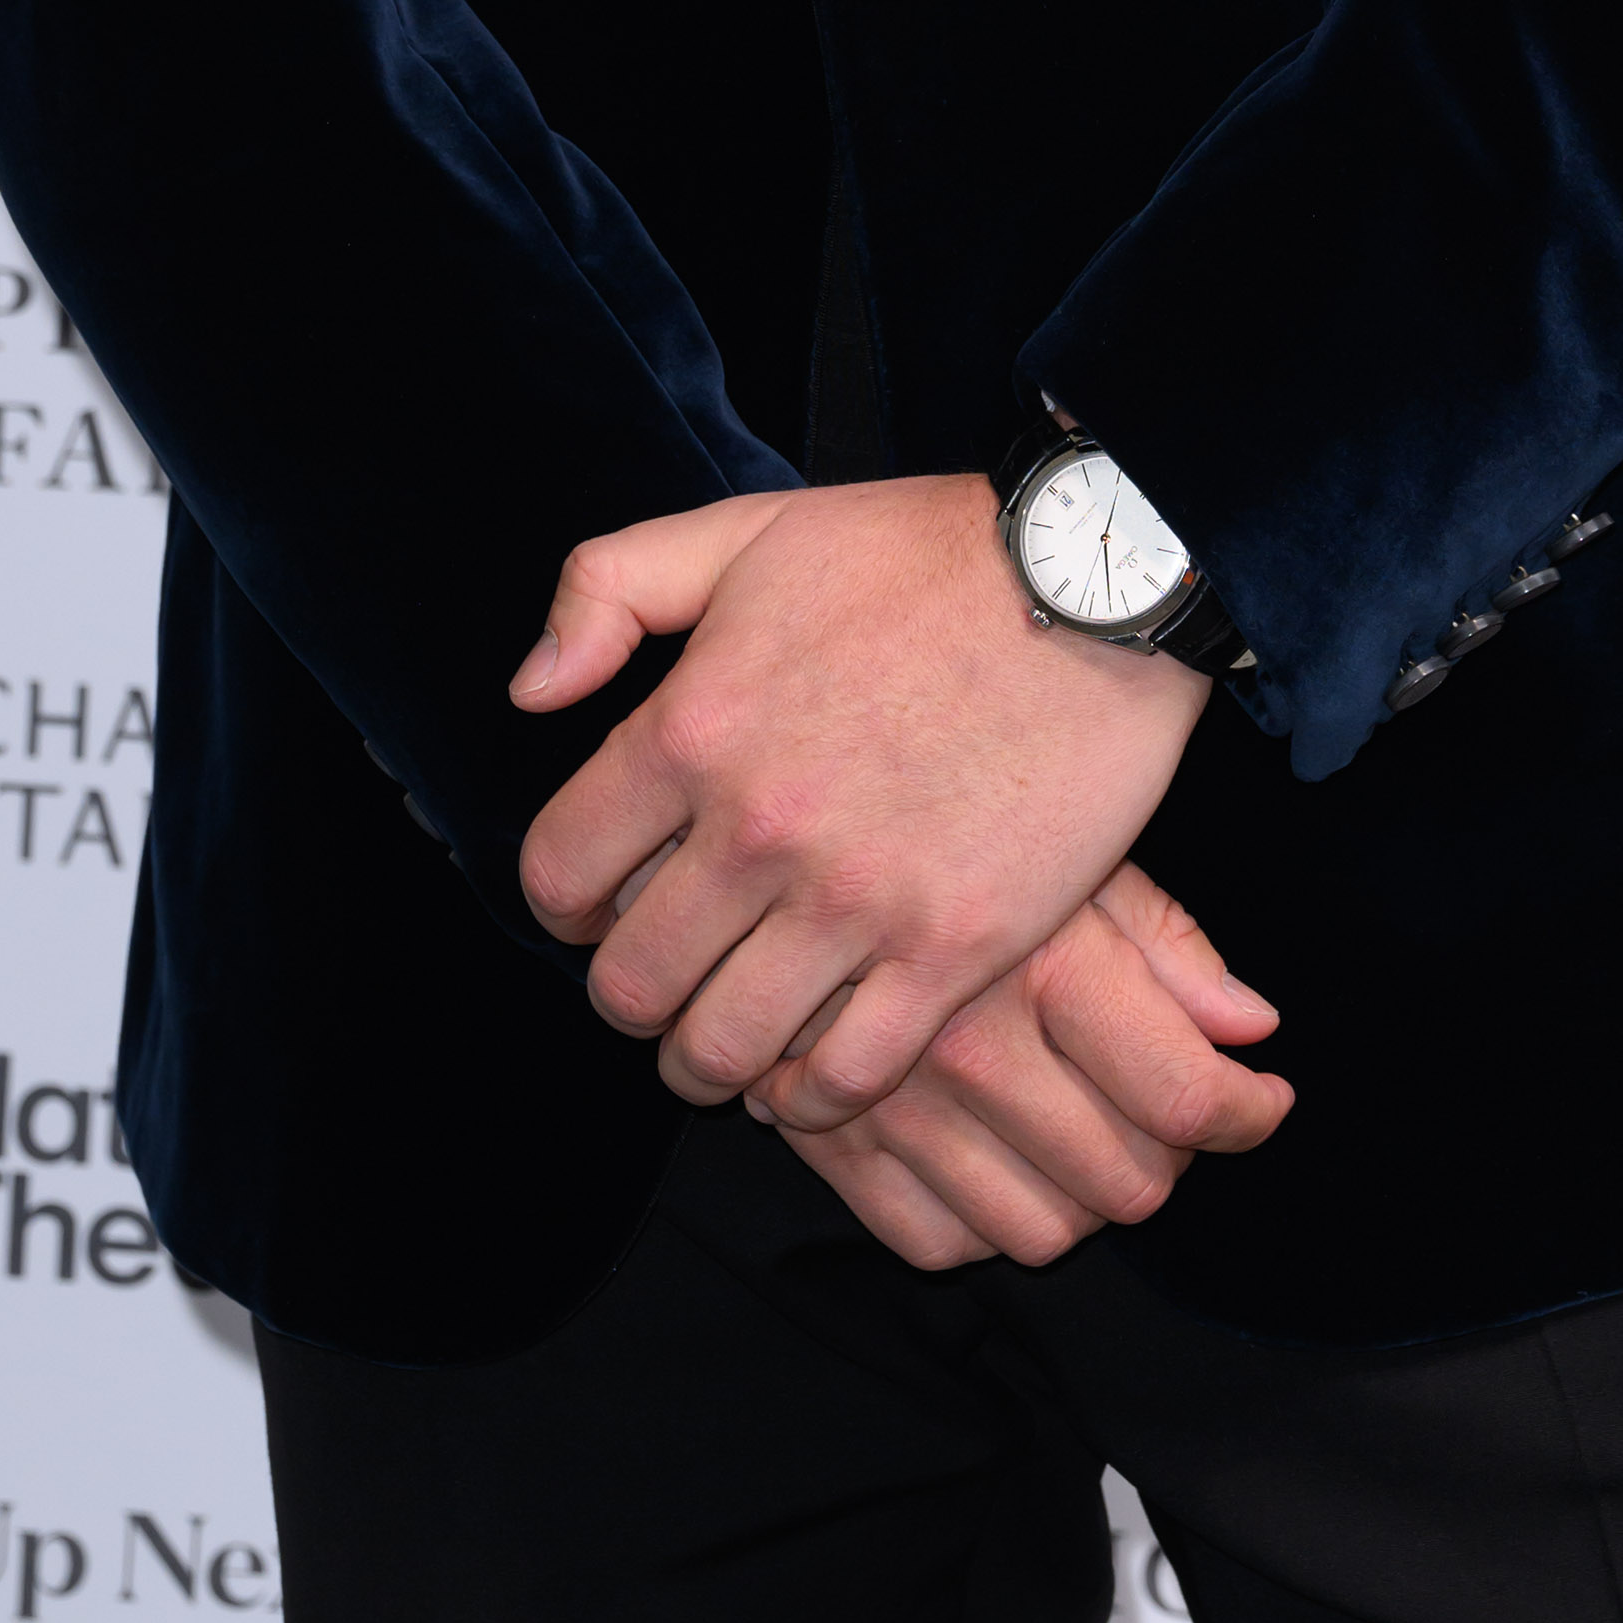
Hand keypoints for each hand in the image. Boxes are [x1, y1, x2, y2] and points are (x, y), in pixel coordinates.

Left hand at [513, 475, 1210, 1115]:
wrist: (1092, 582)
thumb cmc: (918, 553)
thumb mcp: (744, 529)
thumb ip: (608, 589)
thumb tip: (530, 693)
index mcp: (692, 728)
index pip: (557, 873)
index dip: (563, 903)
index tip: (599, 902)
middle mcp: (757, 828)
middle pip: (629, 988)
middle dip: (631, 995)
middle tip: (668, 978)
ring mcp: (855, 901)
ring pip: (720, 1052)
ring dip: (708, 1057)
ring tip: (733, 1031)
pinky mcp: (951, 952)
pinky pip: (841, 1080)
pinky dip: (809, 1093)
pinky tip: (813, 1059)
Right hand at [763, 860, 1294, 1274]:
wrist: (767, 817)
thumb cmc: (941, 814)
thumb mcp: (1068, 839)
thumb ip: (1165, 942)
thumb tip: (1253, 1029)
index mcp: (1042, 960)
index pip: (1184, 1097)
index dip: (1246, 1116)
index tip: (1260, 1103)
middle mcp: (968, 1046)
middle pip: (1125, 1183)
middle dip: (1170, 1159)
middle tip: (1167, 1110)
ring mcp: (893, 1105)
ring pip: (1042, 1232)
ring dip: (1083, 1198)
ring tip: (1085, 1128)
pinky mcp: (826, 1143)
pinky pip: (939, 1243)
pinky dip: (983, 1219)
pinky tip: (995, 1150)